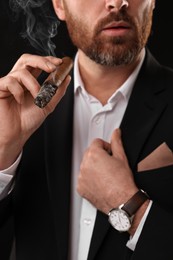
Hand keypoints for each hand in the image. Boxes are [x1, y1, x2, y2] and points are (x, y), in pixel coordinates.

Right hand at [0, 54, 70, 168]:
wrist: (17, 134)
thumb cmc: (28, 120)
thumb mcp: (48, 104)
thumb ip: (57, 91)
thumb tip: (67, 77)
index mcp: (28, 82)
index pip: (37, 64)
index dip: (48, 60)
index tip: (60, 63)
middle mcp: (18, 80)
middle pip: (27, 59)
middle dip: (41, 61)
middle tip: (53, 68)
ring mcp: (8, 83)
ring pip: (22, 72)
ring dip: (34, 85)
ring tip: (37, 98)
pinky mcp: (0, 88)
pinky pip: (10, 81)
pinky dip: (19, 91)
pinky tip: (20, 101)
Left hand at [77, 128, 137, 213]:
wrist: (122, 201)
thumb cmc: (122, 182)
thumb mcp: (121, 158)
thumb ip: (117, 142)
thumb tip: (116, 133)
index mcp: (94, 154)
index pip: (97, 142)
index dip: (106, 147)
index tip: (110, 154)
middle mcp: (85, 165)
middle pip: (90, 153)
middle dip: (99, 156)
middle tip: (110, 164)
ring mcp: (81, 177)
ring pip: (86, 166)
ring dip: (93, 167)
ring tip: (106, 175)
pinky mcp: (80, 187)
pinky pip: (83, 178)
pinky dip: (89, 179)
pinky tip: (100, 182)